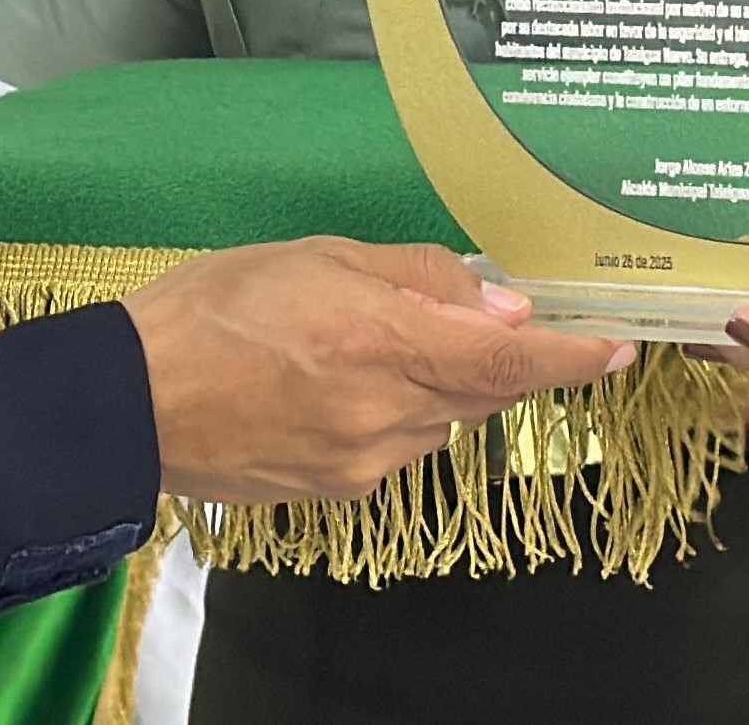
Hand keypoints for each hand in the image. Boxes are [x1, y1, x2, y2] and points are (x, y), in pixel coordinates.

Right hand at [122, 239, 633, 504]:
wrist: (129, 402)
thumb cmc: (214, 309)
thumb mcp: (317, 256)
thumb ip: (419, 278)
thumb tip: (497, 303)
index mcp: (383, 341)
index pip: (507, 356)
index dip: (572, 356)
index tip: (618, 349)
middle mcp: (386, 412)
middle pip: (485, 390)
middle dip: (495, 355)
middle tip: (470, 318)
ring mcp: (365, 461)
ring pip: (445, 420)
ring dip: (440, 383)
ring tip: (371, 343)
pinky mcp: (341, 491)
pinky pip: (401, 448)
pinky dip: (397, 414)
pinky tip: (342, 386)